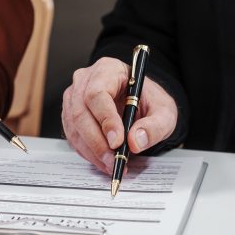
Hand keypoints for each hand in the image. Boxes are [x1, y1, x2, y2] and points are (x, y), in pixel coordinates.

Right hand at [61, 57, 177, 174]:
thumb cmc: (149, 102)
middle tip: (115, 160)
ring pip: (74, 127)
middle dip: (98, 142)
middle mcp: (85, 80)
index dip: (105, 119)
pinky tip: (104, 161)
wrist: (141, 104)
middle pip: (81, 112)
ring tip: (112, 164)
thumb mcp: (164, 112)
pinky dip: (88, 153)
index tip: (118, 142)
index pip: (97, 93)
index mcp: (108, 69)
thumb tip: (135, 141)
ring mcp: (74, 97)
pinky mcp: (70, 114)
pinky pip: (73, 136)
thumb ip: (155, 126)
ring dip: (92, 151)